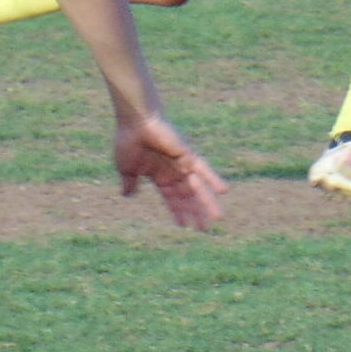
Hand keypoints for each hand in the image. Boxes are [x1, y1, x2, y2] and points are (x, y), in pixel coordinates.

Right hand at [113, 115, 226, 229]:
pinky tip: (223, 191)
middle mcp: (174, 171)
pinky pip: (204, 168)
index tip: (184, 226)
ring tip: (217, 218)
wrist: (134, 122)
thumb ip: (130, 182)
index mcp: (159, 176)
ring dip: (207, 202)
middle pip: (187, 196)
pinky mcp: (188, 154)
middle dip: (195, 212)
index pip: (172, 198)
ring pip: (197, 187)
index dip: (177, 211)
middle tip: (204, 229)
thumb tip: (126, 195)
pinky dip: (213, 179)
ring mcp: (183, 163)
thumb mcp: (127, 168)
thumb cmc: (128, 142)